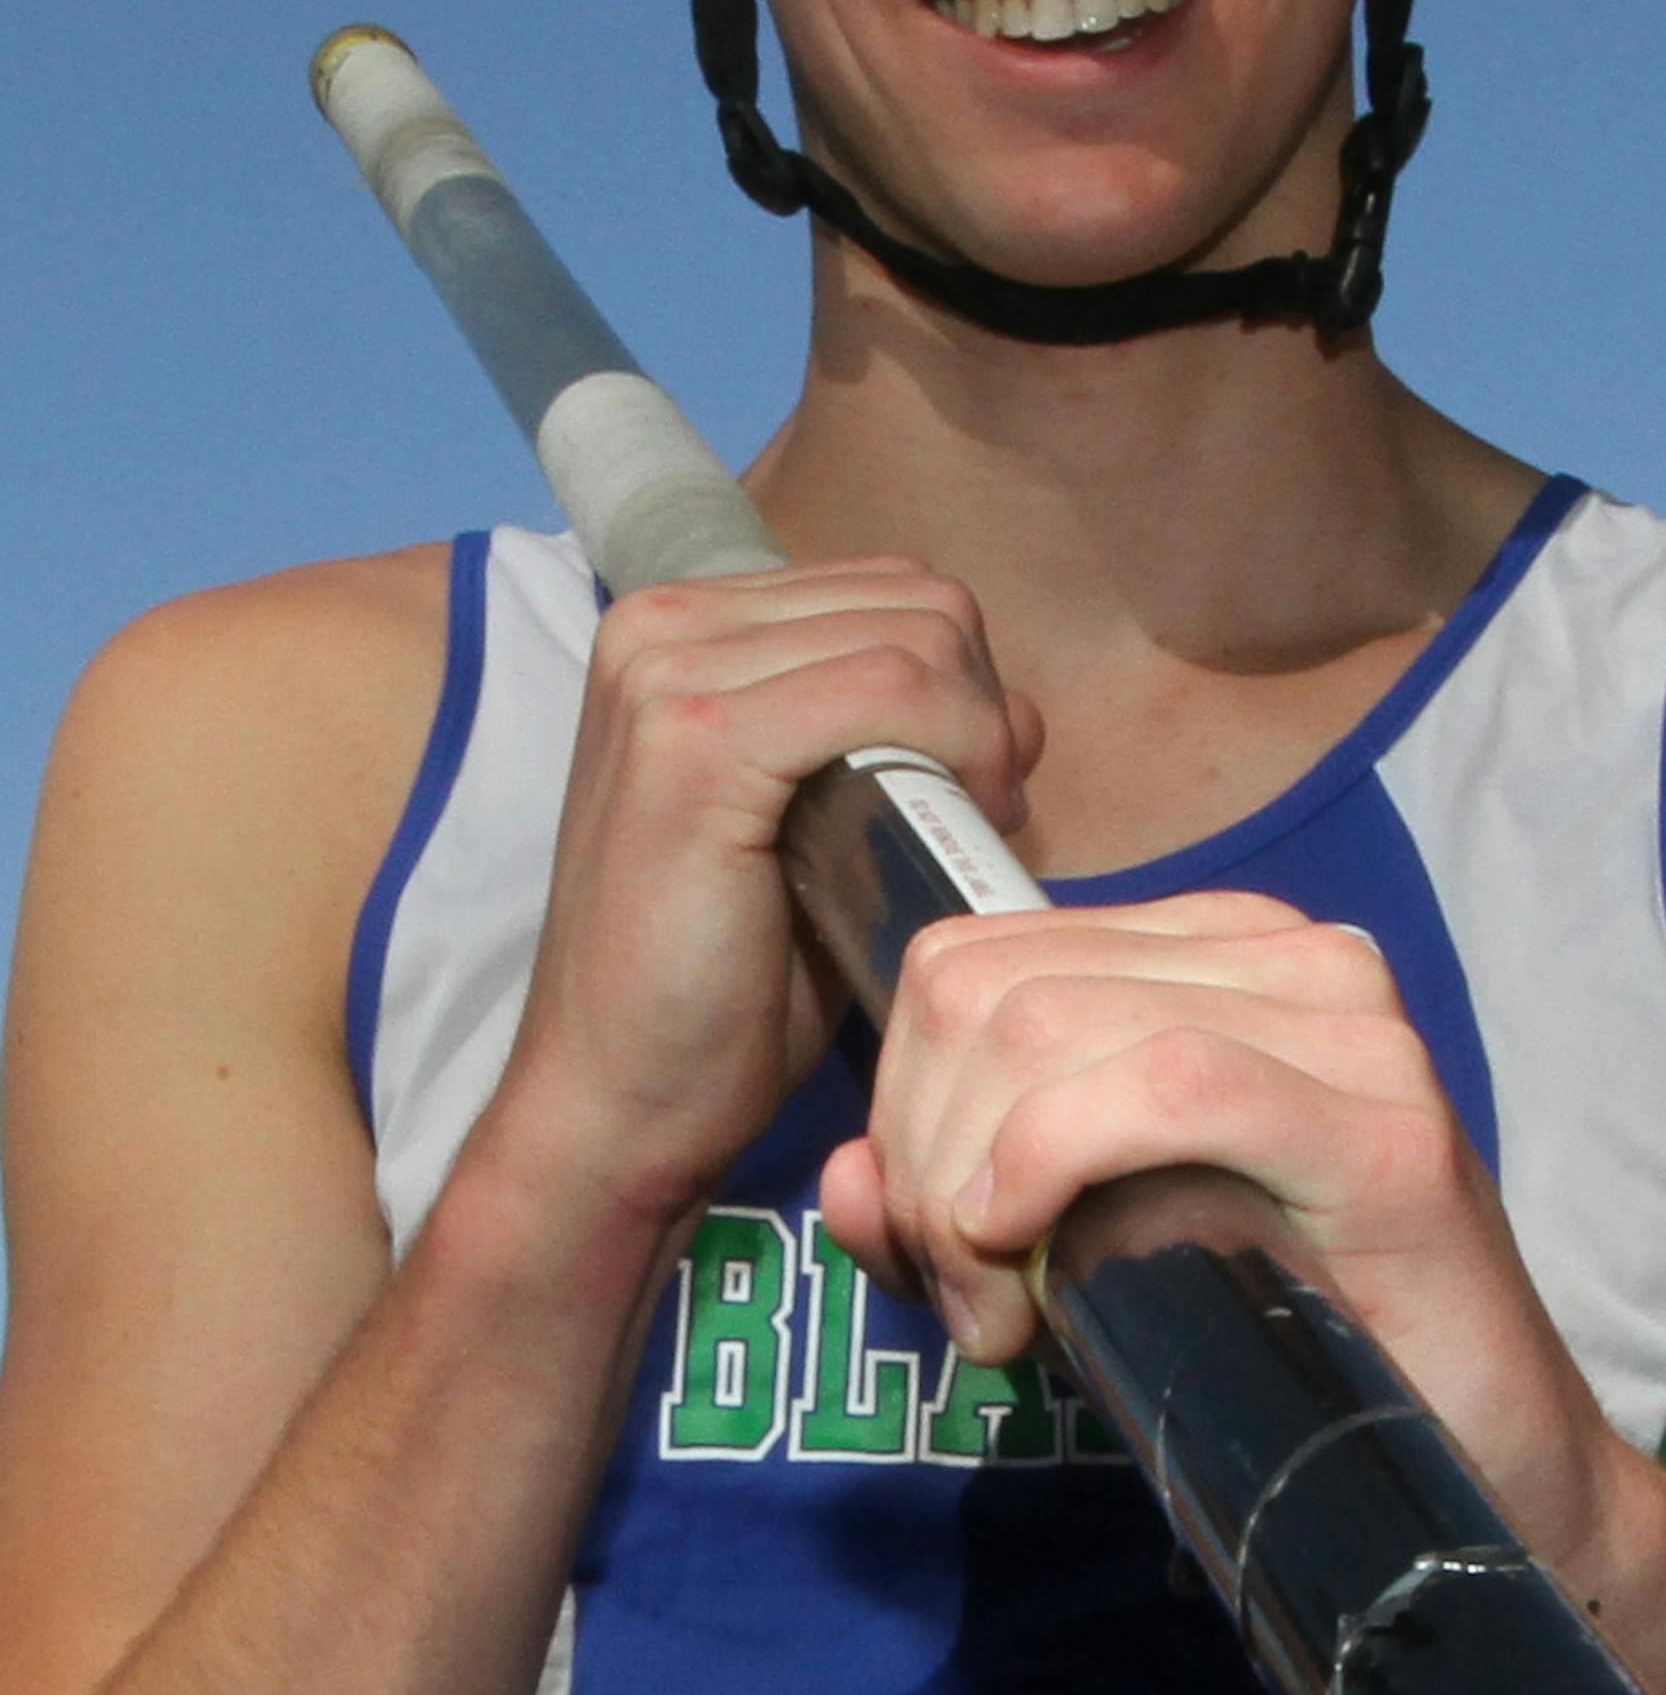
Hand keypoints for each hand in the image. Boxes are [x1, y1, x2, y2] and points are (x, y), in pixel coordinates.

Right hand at [485, 559, 1041, 1232]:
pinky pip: (890, 689)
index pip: (891, 590)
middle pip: (916, 601)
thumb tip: (1017, 707)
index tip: (969, 795)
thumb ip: (899, 741)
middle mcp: (661, 626)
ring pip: (915, 638)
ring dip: (977, 737)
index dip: (963, 688)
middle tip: (974, 822)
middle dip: (979, 708)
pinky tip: (943, 831)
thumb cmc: (725, 987)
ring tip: (952, 836)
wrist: (619, 1103)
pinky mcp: (697, 743)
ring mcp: (668, 676)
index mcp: (680, 630)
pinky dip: (957, 751)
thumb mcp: (820, 827)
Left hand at [822, 890, 1642, 1580]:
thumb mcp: (1083, 1267)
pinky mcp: (1388, 1124)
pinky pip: (1168, 1081)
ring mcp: (1348, 1026)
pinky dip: (1054, 1158)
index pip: (971, 962)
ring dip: (972, 1187)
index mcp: (1212, 958)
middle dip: (924, 1156)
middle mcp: (1287, 957)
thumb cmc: (1288, 1367)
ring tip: (1011, 1320)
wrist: (1488, 1489)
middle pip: (982, 989)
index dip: (904, 1108)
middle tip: (973, 1310)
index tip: (939, 1257)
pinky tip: (1029, 1251)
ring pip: (1046, 1025)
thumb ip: (953, 1210)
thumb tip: (847, 1175)